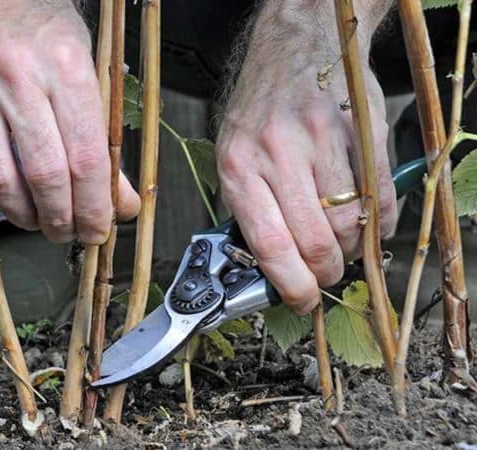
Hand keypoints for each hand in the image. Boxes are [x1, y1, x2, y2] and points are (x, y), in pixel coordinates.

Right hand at [0, 0, 139, 243]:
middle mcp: (14, 76)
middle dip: (62, 219)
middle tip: (68, 231)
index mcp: (64, 64)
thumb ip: (101, 133)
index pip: (86, 158)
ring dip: (22, 214)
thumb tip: (119, 198)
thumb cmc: (36, 20)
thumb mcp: (84, 64)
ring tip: (36, 219)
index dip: (96, 206)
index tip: (99, 227)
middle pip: (45, 175)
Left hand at [216, 1, 396, 314]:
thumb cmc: (259, 108)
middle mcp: (277, 153)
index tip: (300, 301)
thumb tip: (264, 267)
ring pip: (349, 224)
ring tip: (340, 245)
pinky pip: (379, 197)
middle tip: (324, 277)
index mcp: (238, 166)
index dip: (290, 284)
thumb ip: (247, 207)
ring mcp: (322, 141)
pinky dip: (379, 223)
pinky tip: (368, 224)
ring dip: (350, 249)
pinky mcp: (360, 131)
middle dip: (324, 273)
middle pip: (314, 241)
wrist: (295, 47)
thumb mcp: (232, 155)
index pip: (268, 244)